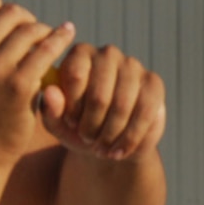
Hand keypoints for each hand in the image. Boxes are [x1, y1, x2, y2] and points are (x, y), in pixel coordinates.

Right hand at [0, 0, 78, 169]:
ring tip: (50, 40)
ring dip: (44, 31)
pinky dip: (60, 39)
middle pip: (7, 13)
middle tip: (34, 31)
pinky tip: (67, 36)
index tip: (3, 9)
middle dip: (25, 18)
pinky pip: (46, 49)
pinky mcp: (19, 85)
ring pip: (30, 29)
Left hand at [37, 40, 166, 162]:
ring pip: (122, 105)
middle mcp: (108, 54)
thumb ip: (49, 110)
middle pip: (99, 94)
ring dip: (110, 134)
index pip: (75, 75)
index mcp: (80, 54)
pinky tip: (119, 150)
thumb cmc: (77, 127)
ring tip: (101, 148)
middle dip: (92, 125)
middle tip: (87, 139)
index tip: (70, 123)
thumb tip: (50, 93)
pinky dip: (130, 138)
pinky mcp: (154, 83)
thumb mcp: (57, 124)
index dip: (72, 107)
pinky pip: (144, 113)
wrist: (107, 142)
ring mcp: (134, 66)